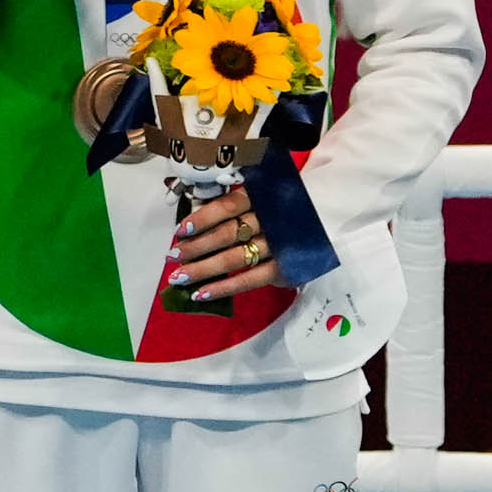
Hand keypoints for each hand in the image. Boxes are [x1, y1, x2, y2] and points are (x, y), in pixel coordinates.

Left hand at [165, 179, 276, 296]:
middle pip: (226, 234)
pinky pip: (249, 280)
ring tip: (178, 278)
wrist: (320, 219)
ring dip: (203, 270)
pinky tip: (201, 294)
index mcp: (259, 198)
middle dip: (195, 247)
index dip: (202, 218)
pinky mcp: (283, 268)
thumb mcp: (259, 198)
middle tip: (171, 257)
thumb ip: (231, 209)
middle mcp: (268, 220)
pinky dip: (224, 288)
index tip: (180, 231)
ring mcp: (277, 245)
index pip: (227, 207)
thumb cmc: (278, 209)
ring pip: (234, 259)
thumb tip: (190, 227)